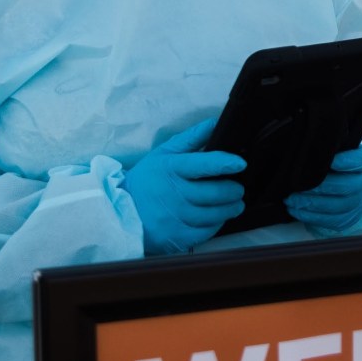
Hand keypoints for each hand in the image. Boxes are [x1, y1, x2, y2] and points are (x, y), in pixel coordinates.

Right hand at [124, 119, 245, 254]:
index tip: (241, 164)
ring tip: (234, 203)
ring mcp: (175, 218)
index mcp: (170, 168)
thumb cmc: (148, 179)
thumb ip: (191, 138)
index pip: (201, 164)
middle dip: (234, 190)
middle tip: (237, 188)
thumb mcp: (163, 154)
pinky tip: (217, 217)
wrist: (121, 212)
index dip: (224, 163)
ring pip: (216, 214)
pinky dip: (217, 224)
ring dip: (231, 208)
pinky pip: (208, 231)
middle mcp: (173, 194)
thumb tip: (215, 122)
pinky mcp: (177, 238)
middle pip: (215, 193)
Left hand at [286, 146, 361, 232]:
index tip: (332, 161)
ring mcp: (358, 202)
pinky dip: (312, 217)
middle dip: (321, 188)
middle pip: (348, 187)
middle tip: (299, 186)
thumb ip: (324, 149)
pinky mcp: (348, 218)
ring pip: (339, 207)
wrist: (339, 182)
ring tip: (292, 200)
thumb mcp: (332, 152)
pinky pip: (332, 221)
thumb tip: (307, 148)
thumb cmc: (330, 165)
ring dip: (312, 204)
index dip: (348, 162)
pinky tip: (297, 211)